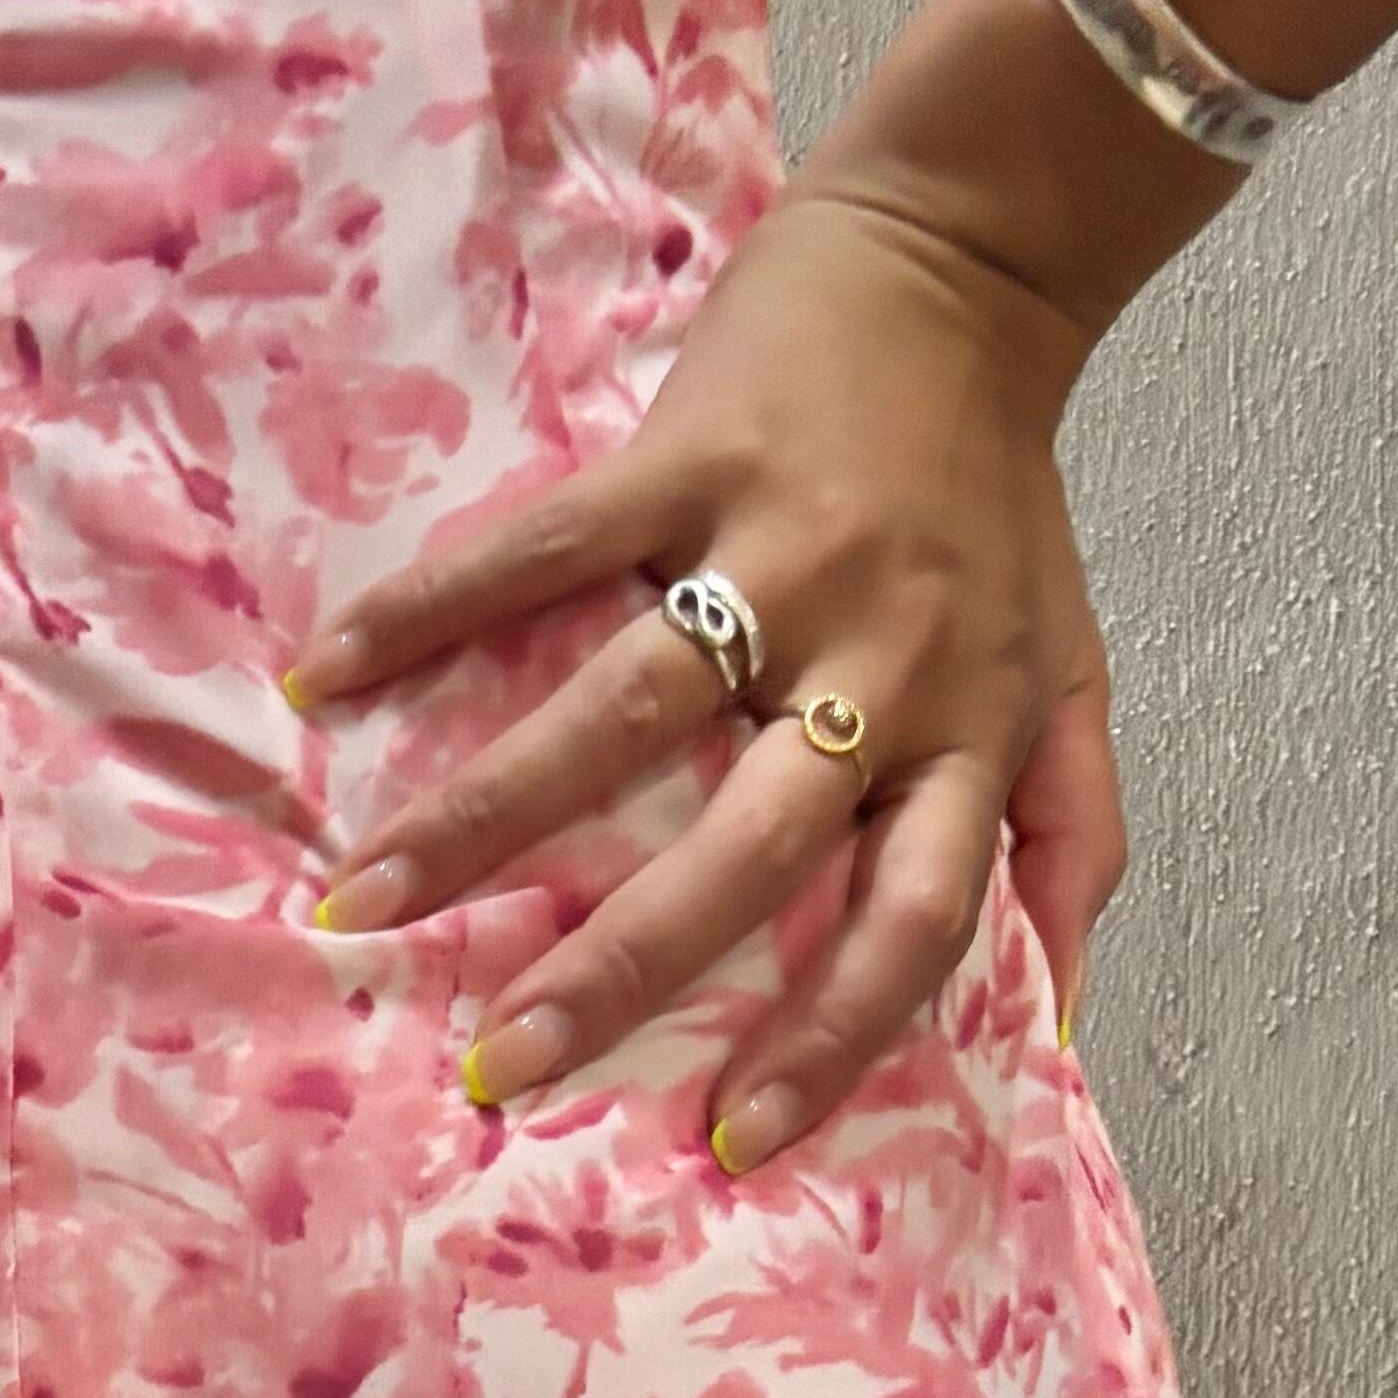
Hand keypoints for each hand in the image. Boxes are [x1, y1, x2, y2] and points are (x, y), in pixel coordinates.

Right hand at [283, 180, 1127, 1153]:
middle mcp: (871, 663)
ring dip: (482, 817)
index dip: (836, 1036)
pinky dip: (430, 609)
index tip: (734, 1138)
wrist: (971, 259)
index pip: (915, 921)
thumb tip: (1060, 1024)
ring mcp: (776, 555)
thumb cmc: (1004, 499)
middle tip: (502, 1066)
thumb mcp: (1071, 673)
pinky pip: (545, 546)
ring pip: (619, 715)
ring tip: (363, 905)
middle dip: (619, 968)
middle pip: (745, 850)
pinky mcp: (689, 453)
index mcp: (958, 733)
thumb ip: (1073, 837)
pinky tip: (324, 677)